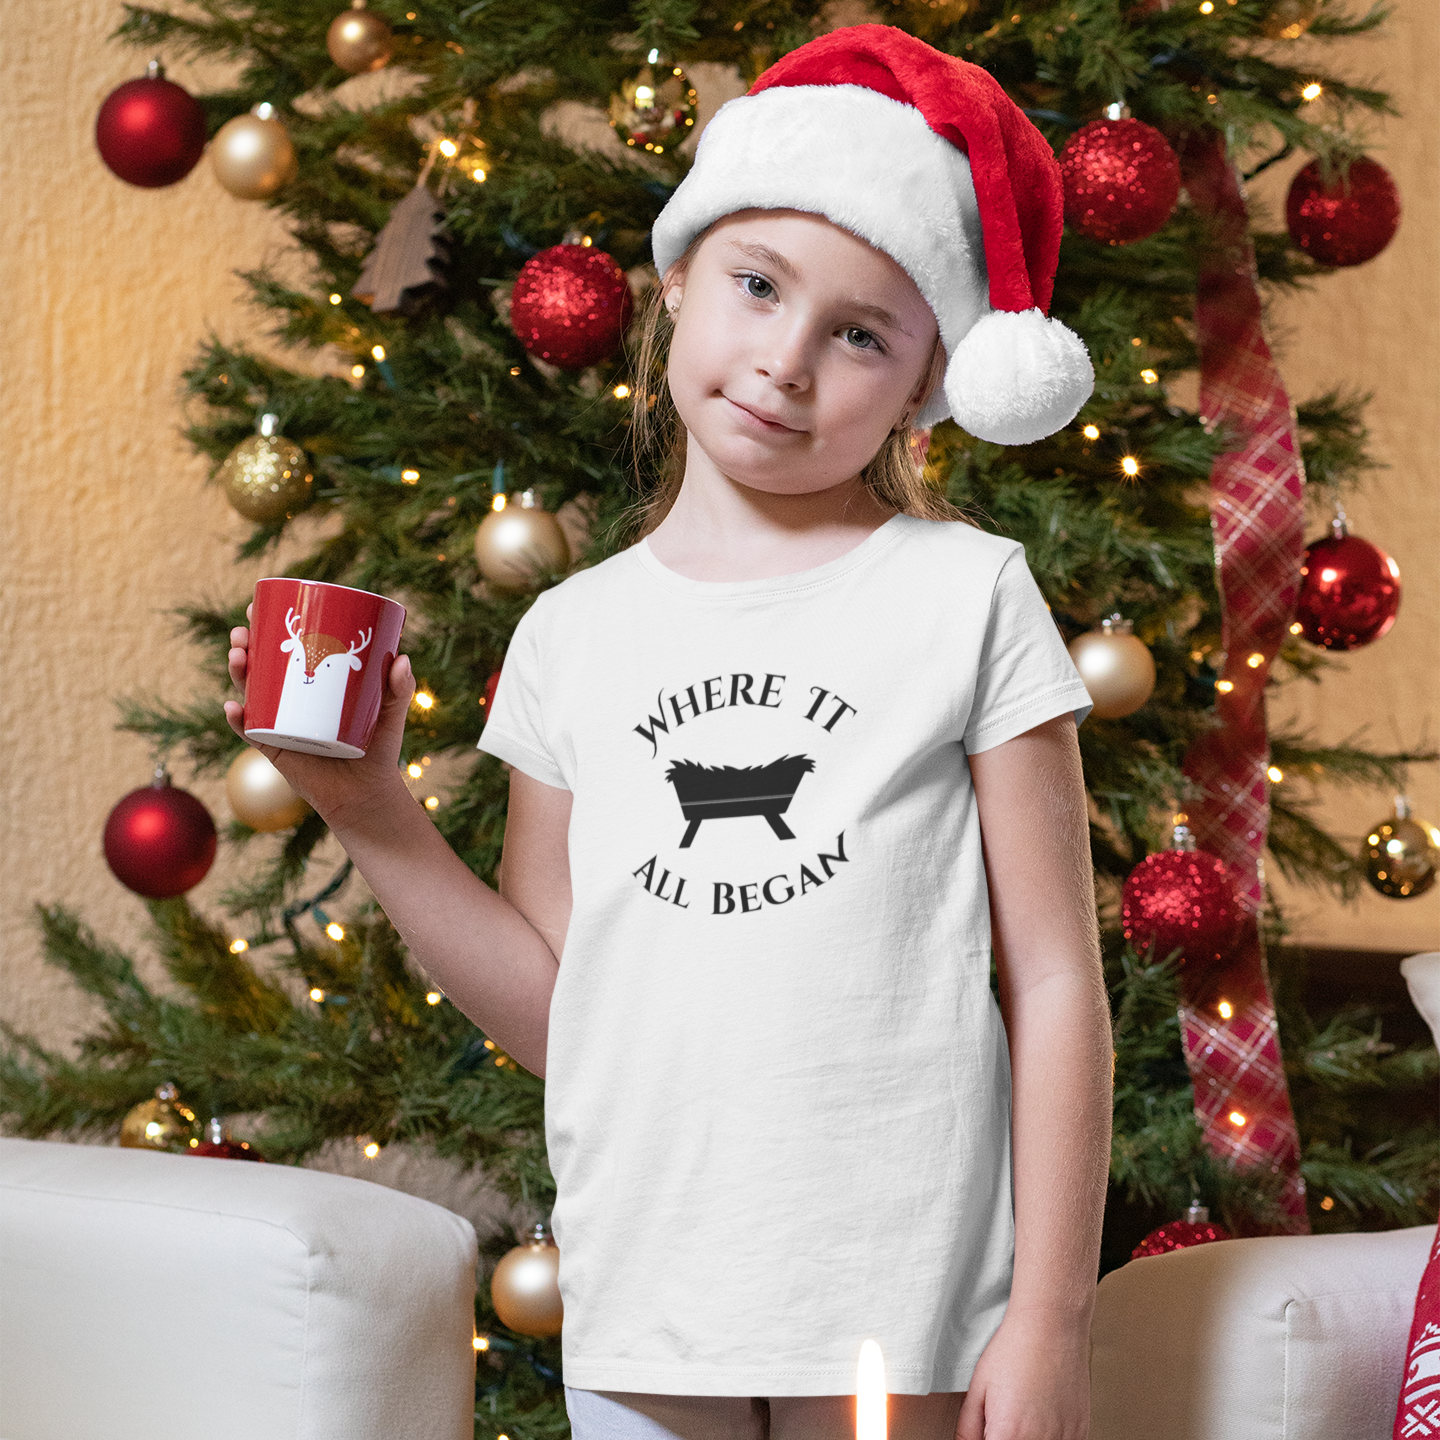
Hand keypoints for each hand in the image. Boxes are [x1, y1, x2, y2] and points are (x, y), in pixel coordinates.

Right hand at [224, 602, 415, 829]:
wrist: (367, 793)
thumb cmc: (378, 747)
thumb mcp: (390, 712)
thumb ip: (399, 688)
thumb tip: (402, 659)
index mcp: (311, 683)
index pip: (286, 649)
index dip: (268, 629)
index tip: (260, 607)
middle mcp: (289, 701)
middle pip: (259, 666)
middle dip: (245, 645)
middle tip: (244, 632)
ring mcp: (278, 723)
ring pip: (249, 693)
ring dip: (237, 672)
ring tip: (238, 656)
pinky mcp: (274, 749)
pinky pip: (249, 732)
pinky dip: (238, 719)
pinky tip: (234, 706)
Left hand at [955, 1309, 1090, 1439]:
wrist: (1051, 1326)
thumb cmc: (1014, 1350)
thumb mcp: (978, 1388)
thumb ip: (968, 1428)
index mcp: (1009, 1435)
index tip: (988, 1432)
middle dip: (1005, 1438)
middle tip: (1001, 1421)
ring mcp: (1064, 1439)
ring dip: (1027, 1438)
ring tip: (1021, 1417)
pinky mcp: (1080, 1431)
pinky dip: (1048, 1438)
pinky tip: (1039, 1419)